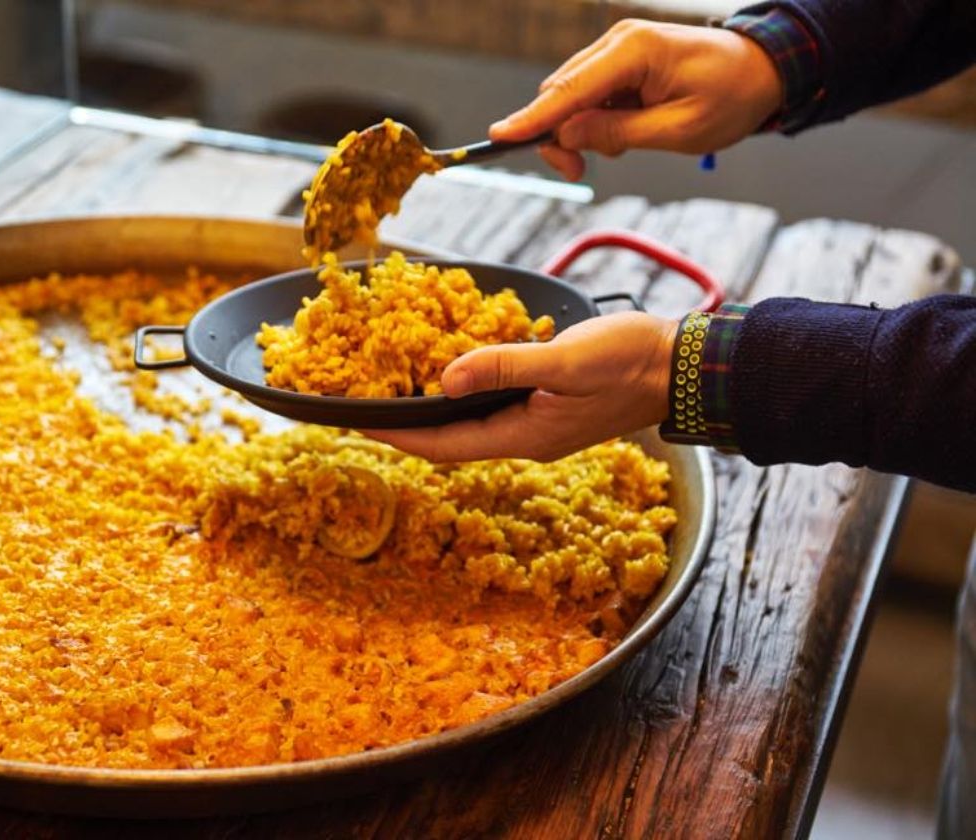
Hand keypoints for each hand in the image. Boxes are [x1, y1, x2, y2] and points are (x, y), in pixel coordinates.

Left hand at [363, 312, 677, 461]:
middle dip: (406, 426)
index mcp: (525, 436)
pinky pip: (492, 403)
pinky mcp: (548, 404)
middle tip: (364, 405)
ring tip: (394, 389)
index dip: (398, 436)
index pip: (444, 446)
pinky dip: (463, 390)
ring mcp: (538, 423)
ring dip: (432, 409)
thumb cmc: (630, 361)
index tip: (358, 425)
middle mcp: (525, 437)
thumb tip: (446, 379)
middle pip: (450, 439)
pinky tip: (448, 370)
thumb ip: (504, 367)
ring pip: (470, 422)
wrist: (681, 366)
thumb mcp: (565, 361)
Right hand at [491, 19, 783, 180]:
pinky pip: (589, 94)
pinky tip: (621, 132)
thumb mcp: (678, 129)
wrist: (763, 70)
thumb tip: (568, 136)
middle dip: (558, 134)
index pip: (571, 88)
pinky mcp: (620, 60)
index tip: (500, 136)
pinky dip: (593, 119)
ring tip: (613, 151)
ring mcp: (618, 48)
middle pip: (561, 92)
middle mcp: (619, 41)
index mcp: (635, 51)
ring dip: (577, 130)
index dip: (534, 117)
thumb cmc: (731, 97)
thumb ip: (619, 133)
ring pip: (571, 95)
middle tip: (576, 171)